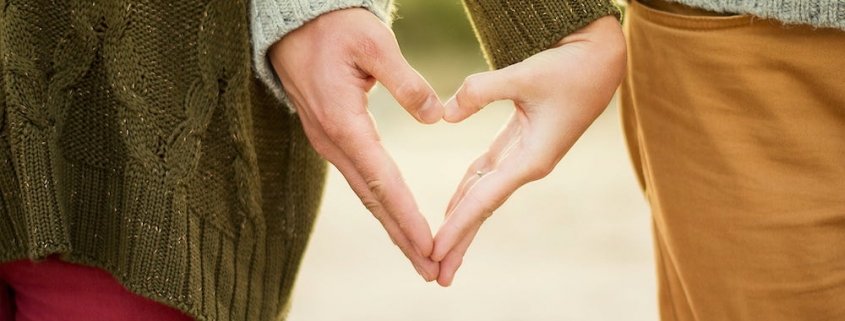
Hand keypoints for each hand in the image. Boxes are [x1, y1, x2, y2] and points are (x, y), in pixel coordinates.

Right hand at [269, 8, 443, 280]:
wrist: (293, 23)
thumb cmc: (334, 28)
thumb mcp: (373, 43)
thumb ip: (406, 81)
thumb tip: (435, 117)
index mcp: (344, 123)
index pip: (382, 180)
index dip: (407, 216)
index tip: (429, 245)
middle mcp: (333, 141)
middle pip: (373, 200)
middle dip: (403, 238)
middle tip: (431, 270)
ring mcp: (329, 142)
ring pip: (366, 194)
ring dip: (393, 227)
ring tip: (420, 256)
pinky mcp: (332, 138)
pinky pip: (360, 180)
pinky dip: (382, 205)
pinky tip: (396, 220)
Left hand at [431, 16, 626, 285]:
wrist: (601, 58)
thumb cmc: (570, 67)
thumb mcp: (525, 74)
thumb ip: (481, 91)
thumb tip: (444, 115)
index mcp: (532, 159)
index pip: (484, 200)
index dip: (457, 226)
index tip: (434, 251)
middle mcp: (528, 165)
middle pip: (483, 209)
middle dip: (459, 242)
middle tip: (435, 275)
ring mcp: (524, 156)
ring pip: (484, 195)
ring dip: (461, 222)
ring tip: (440, 251)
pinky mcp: (520, 143)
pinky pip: (487, 174)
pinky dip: (467, 191)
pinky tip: (452, 208)